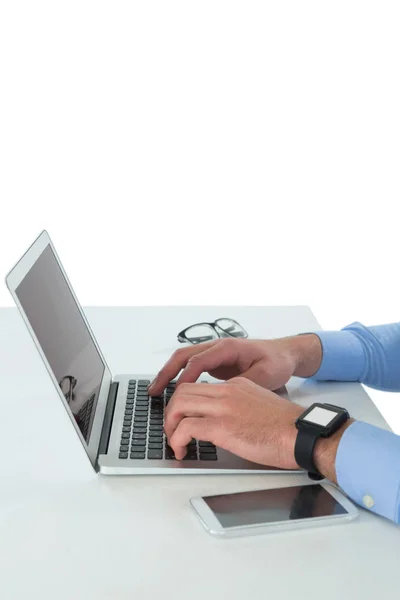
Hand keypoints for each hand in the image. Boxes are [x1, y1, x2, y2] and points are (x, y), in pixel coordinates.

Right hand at [149, 335, 321, 394]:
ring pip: (184, 360)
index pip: (198, 361)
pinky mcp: (216, 362)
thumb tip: (223, 396)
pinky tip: (173, 391)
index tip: (176, 395)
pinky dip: (179, 376)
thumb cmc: (277, 361)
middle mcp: (217, 347)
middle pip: (183, 356)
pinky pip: (191, 367)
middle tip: (154, 391)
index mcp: (227, 348)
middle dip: (166, 373)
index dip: (185, 378)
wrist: (285, 353)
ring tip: (156, 392)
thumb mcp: (266, 375)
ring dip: (169, 374)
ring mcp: (215, 354)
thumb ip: (244, 384)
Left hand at [164, 376, 303, 466]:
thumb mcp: (259, 406)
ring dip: (170, 426)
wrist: (302, 434)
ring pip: (179, 405)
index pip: (198, 387)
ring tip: (175, 443)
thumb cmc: (286, 427)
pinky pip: (186, 428)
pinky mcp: (223, 426)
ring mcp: (224, 407)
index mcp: (236, 385)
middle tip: (172, 431)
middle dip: (171, 413)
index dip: (183, 403)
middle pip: (182, 392)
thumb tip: (225, 423)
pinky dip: (177, 440)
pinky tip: (182, 451)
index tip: (181, 418)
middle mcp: (227, 391)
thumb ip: (239, 407)